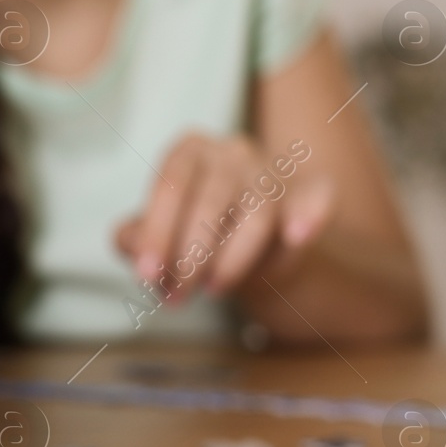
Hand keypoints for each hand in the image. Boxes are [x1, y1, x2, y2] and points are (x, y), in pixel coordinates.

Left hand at [114, 133, 333, 300]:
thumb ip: (136, 240)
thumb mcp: (158, 240)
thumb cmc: (192, 239)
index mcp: (189, 151)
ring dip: (233, 259)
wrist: (248, 255)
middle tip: (176, 295)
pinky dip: (310, 213)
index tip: (147, 274)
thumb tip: (130, 244)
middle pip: (212, 199)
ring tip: (212, 290)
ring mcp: (273, 170)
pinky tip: (296, 234)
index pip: (172, 184)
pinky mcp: (308, 194)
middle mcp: (232, 152)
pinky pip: (315, 197)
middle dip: (191, 255)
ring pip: (257, 213)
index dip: (158, 231)